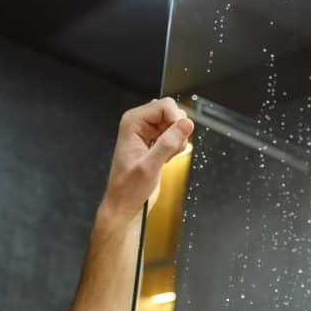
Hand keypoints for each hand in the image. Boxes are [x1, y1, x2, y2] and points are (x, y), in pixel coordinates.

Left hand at [101, 97, 193, 221]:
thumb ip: (168, 143)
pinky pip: (176, 136)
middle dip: (177, 131)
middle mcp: (139, 124)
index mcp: (132, 123)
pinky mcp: (156, 142)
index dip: (177, 119)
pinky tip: (164, 160)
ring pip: (176, 124)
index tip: (179, 137)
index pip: (165, 105)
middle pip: (173, 112)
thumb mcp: (149, 167)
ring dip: (177, 141)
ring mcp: (148, 132)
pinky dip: (176, 147)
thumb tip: (185, 124)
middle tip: (168, 151)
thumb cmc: (128, 189)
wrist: (125, 205)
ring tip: (164, 158)